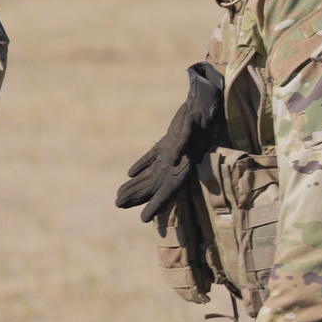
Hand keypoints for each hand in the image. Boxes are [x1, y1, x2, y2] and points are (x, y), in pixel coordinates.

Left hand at [115, 62, 221, 222]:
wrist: (204, 103)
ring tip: (119, 196)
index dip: (157, 206)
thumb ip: (184, 141)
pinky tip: (129, 174)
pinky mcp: (167, 145)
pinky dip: (141, 167)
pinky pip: (152, 159)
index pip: (169, 191)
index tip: (143, 219)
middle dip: (137, 197)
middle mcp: (177, 164)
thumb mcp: (193, 125)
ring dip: (135, 185)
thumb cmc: (200, 114)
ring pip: (151, 175)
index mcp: (184, 165)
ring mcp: (171, 155)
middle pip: (154, 186)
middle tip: (117, 205)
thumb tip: (174, 157)